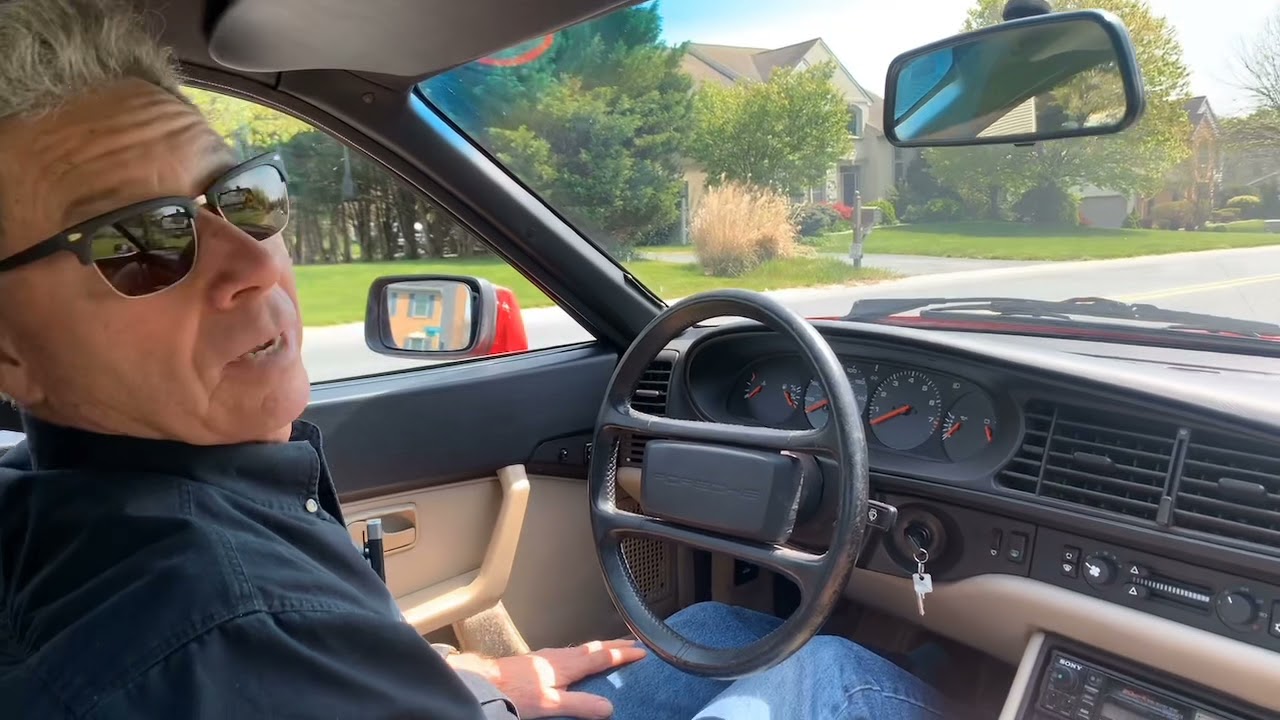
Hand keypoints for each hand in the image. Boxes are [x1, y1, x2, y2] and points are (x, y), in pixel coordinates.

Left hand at [447, 639, 645, 718]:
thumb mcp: (551, 703)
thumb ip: (580, 704)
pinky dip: (583, 652)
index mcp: (568, 665)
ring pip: (582, 648)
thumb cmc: (515, 692)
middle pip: (594, 647)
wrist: (486, 682)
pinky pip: (570, 652)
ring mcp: (549, 656)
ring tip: (610, 648)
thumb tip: (608, 707)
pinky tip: (576, 659)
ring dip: (600, 647)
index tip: (641, 651)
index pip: (602, 656)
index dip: (622, 653)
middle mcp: (560, 656)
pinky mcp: (539, 660)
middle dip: (615, 644)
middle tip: (632, 643)